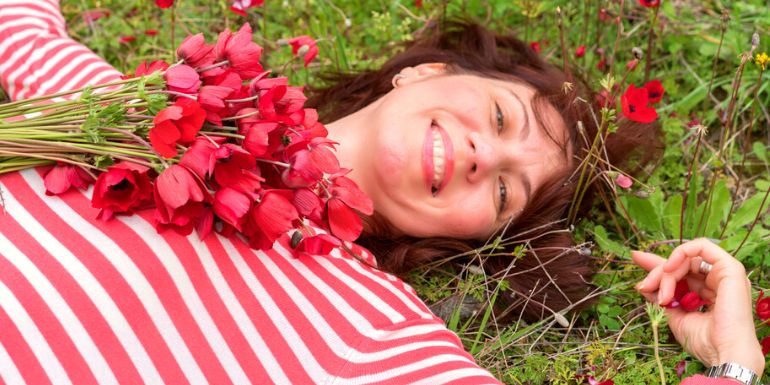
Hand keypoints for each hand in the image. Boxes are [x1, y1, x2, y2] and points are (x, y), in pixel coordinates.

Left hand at [632, 238, 764, 375]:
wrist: (723, 353)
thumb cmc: (704, 341)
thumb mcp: (674, 315)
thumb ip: (661, 296)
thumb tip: (643, 284)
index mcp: (708, 293)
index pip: (680, 273)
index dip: (658, 266)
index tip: (636, 258)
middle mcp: (717, 281)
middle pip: (680, 265)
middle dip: (658, 273)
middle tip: (644, 287)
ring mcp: (724, 274)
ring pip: (686, 259)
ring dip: (666, 272)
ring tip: (663, 295)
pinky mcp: (730, 268)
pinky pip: (702, 247)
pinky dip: (681, 252)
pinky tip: (669, 267)